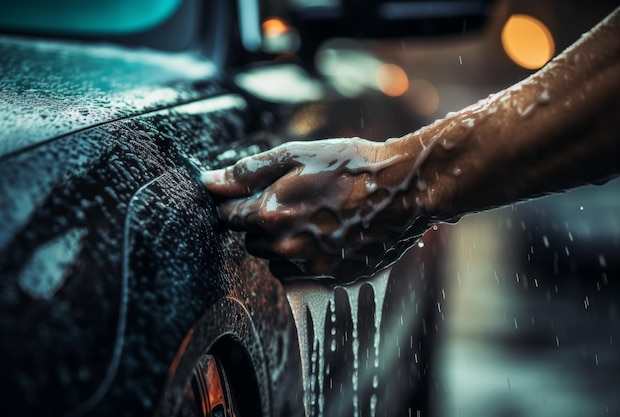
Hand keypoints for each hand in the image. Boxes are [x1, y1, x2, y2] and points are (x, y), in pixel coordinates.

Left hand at [202, 137, 432, 282]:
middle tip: (293, 201)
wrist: (402, 190)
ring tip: (314, 217)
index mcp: (270, 215)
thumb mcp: (297, 156)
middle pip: (250, 241)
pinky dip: (306, 257)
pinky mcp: (331, 278)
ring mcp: (310, 267)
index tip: (251, 194)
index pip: (228, 216)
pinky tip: (327, 235)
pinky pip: (300, 273)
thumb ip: (248, 171)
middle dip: (261, 223)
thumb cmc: (349, 166)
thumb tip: (208, 181)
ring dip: (283, 242)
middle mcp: (285, 248)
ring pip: (274, 258)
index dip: (236, 203)